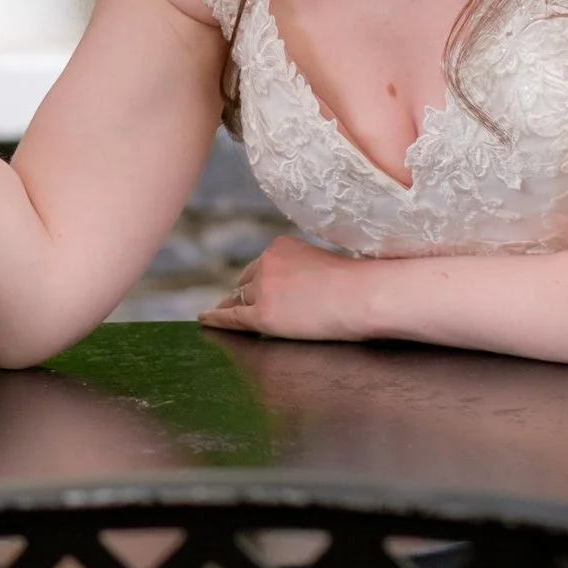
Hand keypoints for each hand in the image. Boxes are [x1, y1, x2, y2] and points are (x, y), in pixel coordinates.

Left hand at [199, 236, 366, 339]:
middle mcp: (266, 263)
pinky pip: (233, 318)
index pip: (262, 266)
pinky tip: (204, 320)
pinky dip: (216, 319)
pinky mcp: (263, 314)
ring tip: (218, 315)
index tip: (251, 286)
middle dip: (243, 293)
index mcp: (281, 246)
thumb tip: (305, 287)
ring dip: (232, 307)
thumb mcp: (326, 262)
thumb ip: (307, 269)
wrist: (363, 295)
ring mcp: (263, 289)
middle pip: (247, 282)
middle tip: (232, 302)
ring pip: (241, 300)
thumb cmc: (359, 283)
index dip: (257, 280)